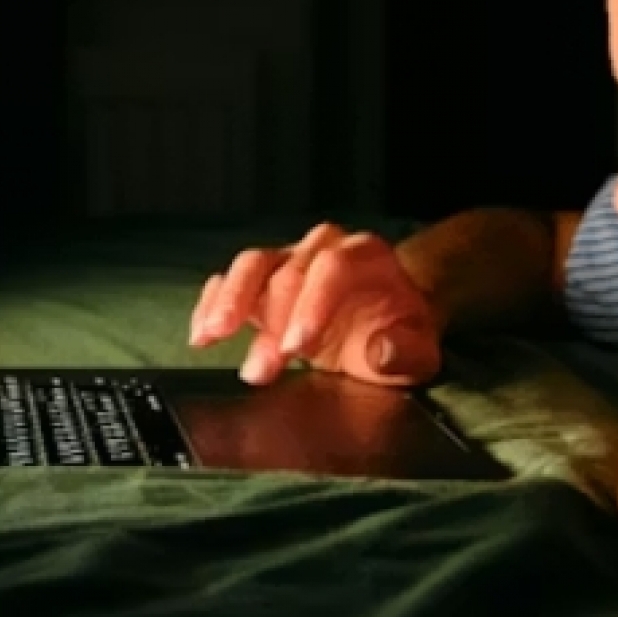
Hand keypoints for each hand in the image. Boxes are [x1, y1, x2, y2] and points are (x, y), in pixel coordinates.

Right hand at [188, 222, 443, 387]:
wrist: (385, 317)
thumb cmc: (398, 332)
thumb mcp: (416, 350)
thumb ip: (404, 351)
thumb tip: (381, 351)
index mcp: (364, 256)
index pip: (332, 268)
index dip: (310, 305)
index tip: (294, 346)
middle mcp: (322, 248)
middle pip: (288, 270)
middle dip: (271, 322)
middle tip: (260, 369)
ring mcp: (288, 260)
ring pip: (252, 265)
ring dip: (229, 301)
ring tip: (211, 336)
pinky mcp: (261, 280)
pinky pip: (230, 280)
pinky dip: (212, 304)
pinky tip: (201, 333)